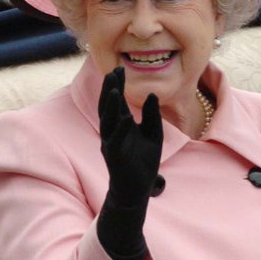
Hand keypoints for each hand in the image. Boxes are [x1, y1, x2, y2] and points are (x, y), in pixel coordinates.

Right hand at [98, 67, 162, 204]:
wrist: (137, 191)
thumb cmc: (144, 163)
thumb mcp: (153, 135)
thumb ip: (152, 115)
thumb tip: (152, 94)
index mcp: (121, 125)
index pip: (117, 101)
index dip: (117, 85)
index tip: (119, 68)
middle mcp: (112, 132)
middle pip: (108, 106)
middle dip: (109, 89)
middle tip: (112, 72)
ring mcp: (111, 144)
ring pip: (107, 121)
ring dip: (110, 105)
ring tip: (114, 89)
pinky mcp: (115, 157)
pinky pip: (115, 141)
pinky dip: (120, 129)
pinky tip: (126, 118)